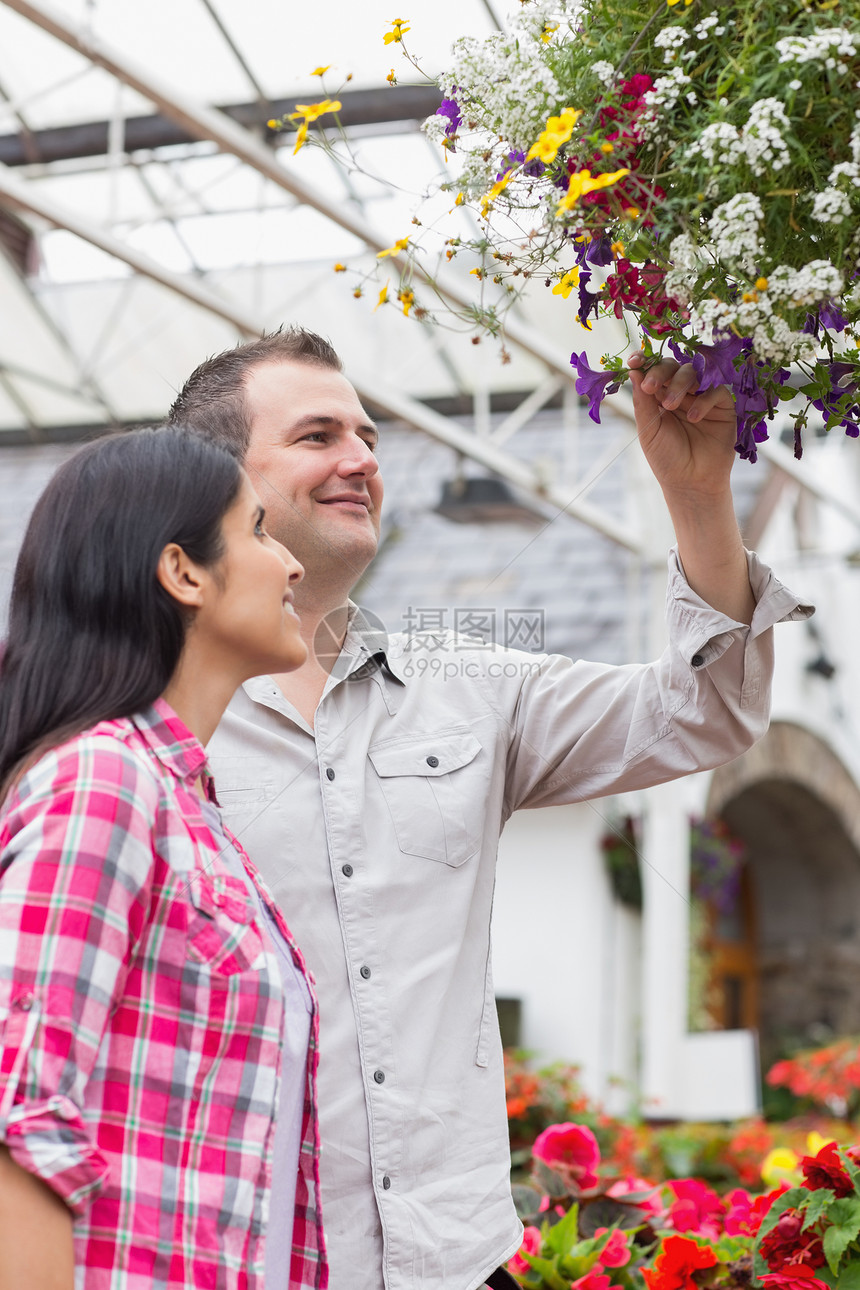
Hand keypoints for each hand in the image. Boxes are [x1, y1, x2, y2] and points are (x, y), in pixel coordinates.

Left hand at [627, 352, 737, 500]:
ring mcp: (703, 396)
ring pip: (695, 372)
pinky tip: (693, 418)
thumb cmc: (666, 458)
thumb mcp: (649, 429)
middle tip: (651, 387)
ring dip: (680, 384)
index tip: (634, 361)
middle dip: (661, 372)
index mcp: (660, 396)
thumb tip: (633, 370)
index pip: (654, 371)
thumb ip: (642, 401)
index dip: (645, 362)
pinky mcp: (724, 406)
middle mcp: (682, 392)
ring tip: (670, 405)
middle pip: (674, 366)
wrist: (691, 483)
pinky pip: (717, 390)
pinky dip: (704, 400)